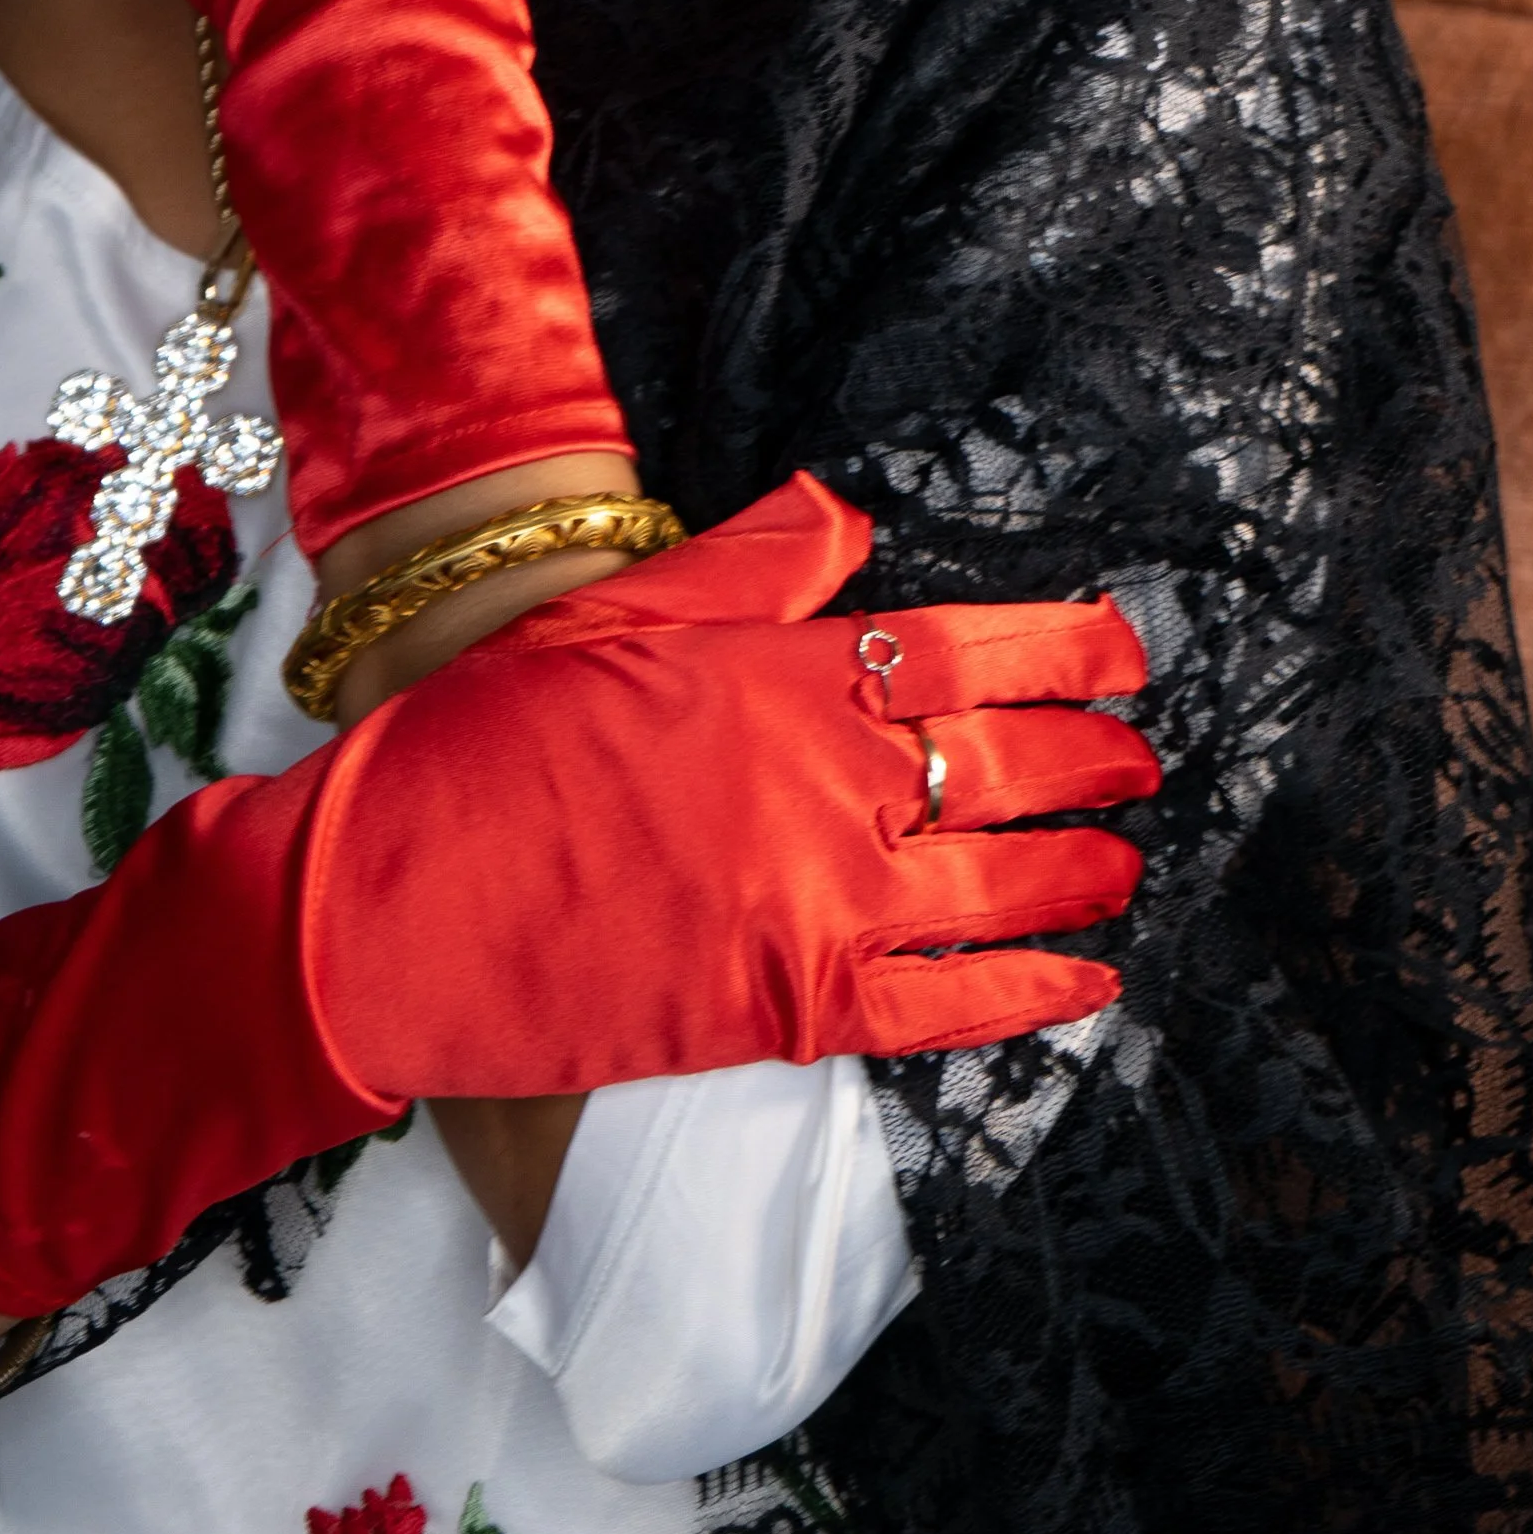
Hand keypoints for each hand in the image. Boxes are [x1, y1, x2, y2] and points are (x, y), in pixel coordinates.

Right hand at [0, 477, 1156, 1318]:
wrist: (392, 901)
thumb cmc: (486, 739)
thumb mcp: (613, 612)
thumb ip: (748, 565)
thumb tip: (854, 523)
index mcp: (777, 673)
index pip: (958, 648)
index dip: (1060, 649)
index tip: (1126, 650)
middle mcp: (820, 784)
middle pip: (999, 764)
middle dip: (1088, 760)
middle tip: (1140, 761)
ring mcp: (813, 902)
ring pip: (995, 884)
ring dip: (1078, 872)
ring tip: (1125, 865)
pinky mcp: (788, 1009)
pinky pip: (946, 1006)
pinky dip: (1027, 996)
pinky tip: (1082, 987)